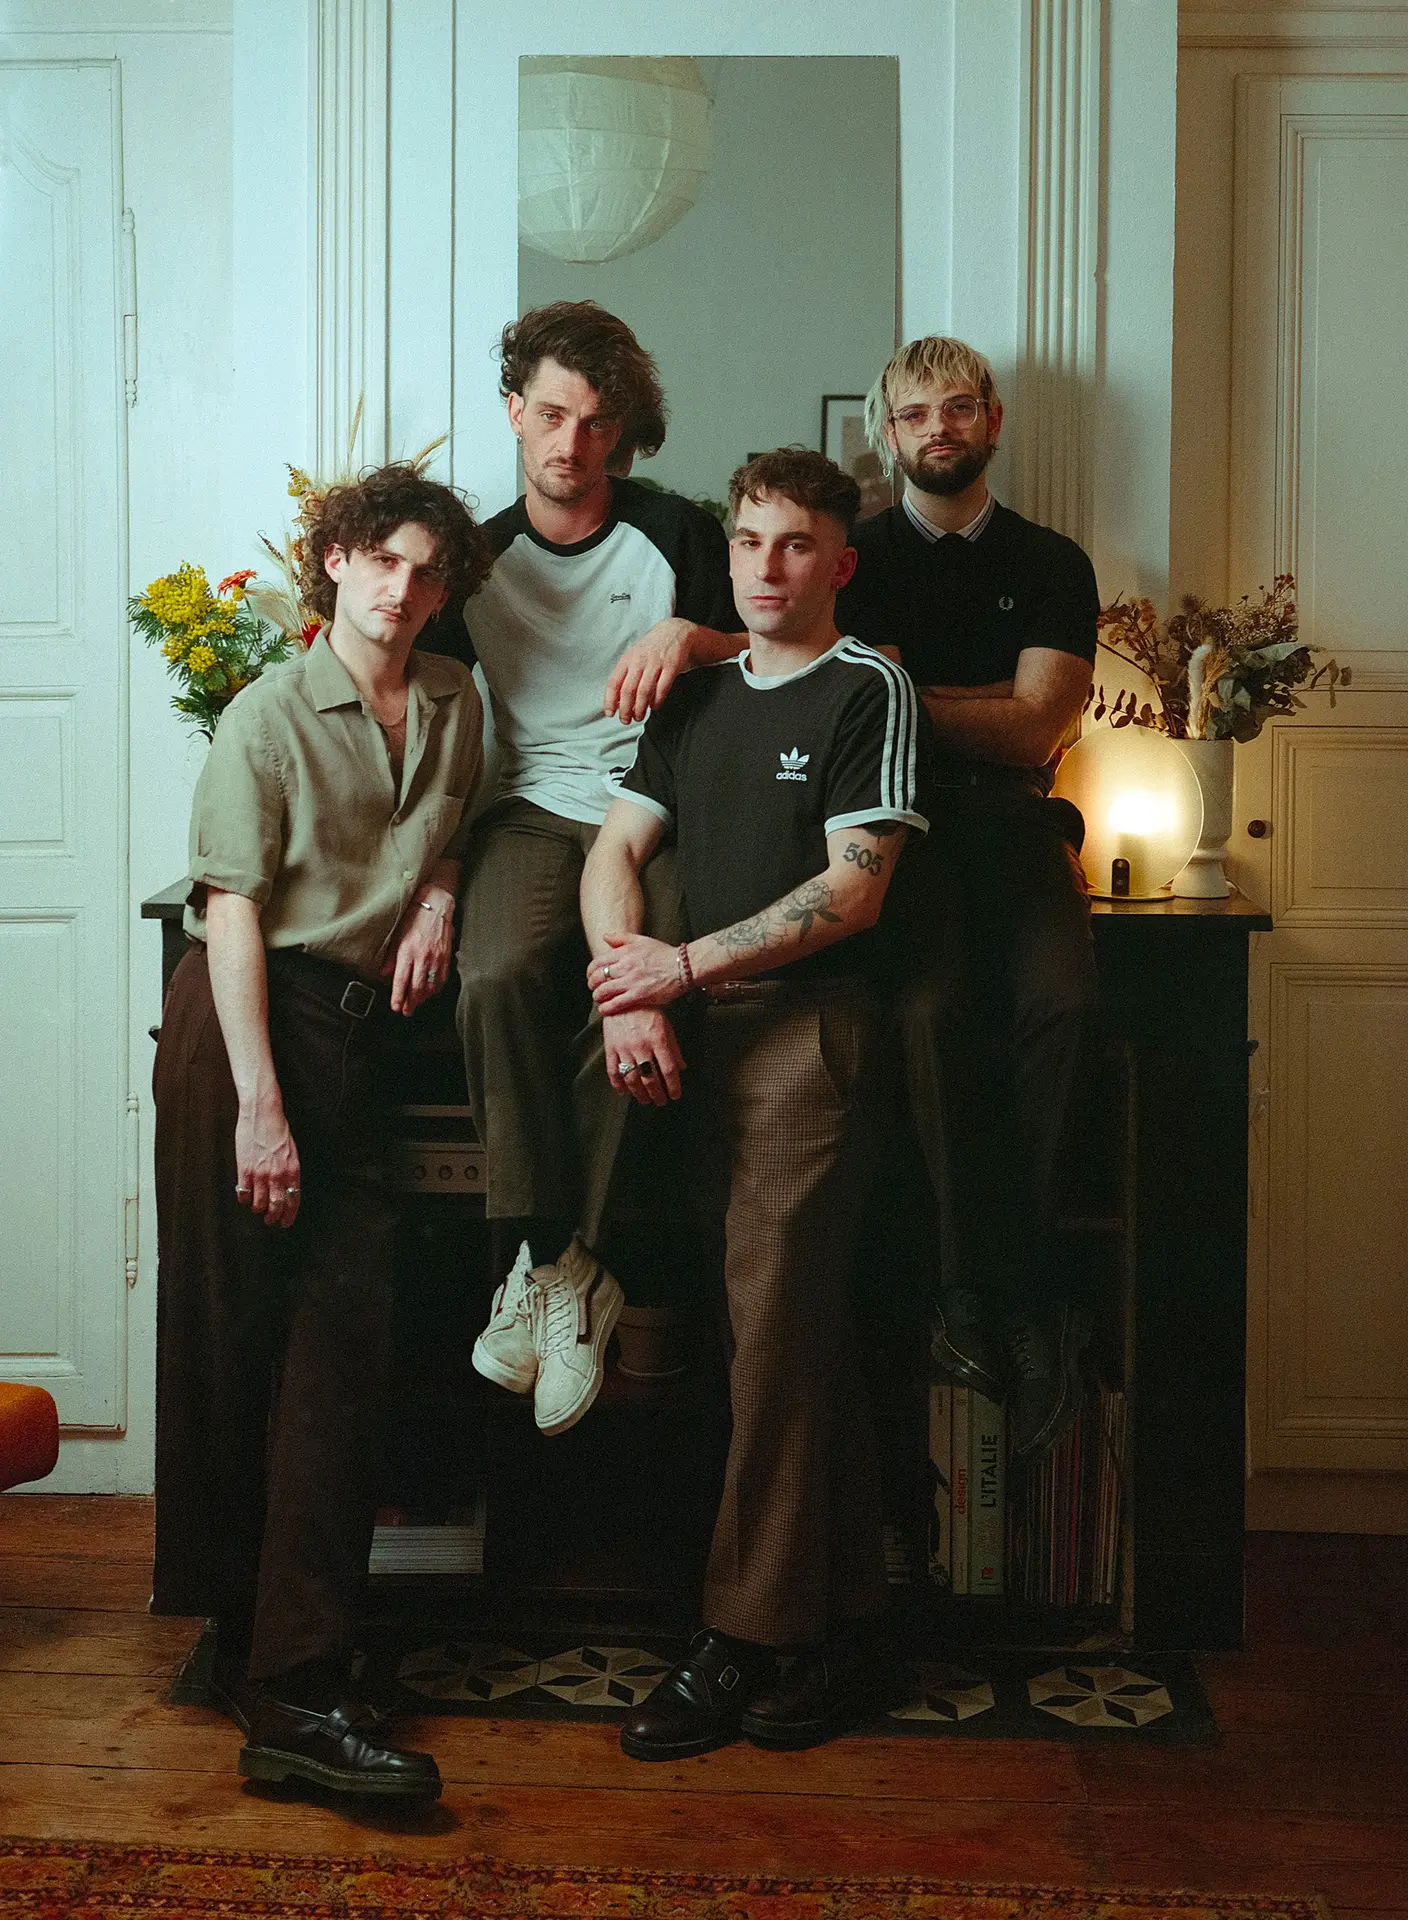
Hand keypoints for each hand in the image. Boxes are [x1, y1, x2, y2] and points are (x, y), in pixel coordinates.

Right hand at [234, 1103, 300, 1227]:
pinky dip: (244, 1199)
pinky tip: (244, 1196)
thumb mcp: (292, 1152)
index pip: (293, 1200)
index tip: (285, 1222)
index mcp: (293, 1170)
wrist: (263, 1115)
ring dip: (257, 1208)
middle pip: (276, 1206)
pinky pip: (243, 1194)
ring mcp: (261, 1174)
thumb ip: (290, 1171)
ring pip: (259, 1204)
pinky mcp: (245, 1171)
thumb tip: (287, 1188)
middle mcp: (278, 1175)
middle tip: (270, 1220)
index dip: (289, 1215)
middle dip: (273, 1217)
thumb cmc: (278, 1131)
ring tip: (256, 1207)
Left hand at [382, 888, 454, 1015]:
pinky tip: (431, 992)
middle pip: (417, 987)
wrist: (436, 905)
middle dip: (411, 1002)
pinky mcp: (446, 956)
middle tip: (407, 1011)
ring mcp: (436, 958)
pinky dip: (436, 988)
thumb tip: (385, 973)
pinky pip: (442, 978)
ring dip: (424, 998)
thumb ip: (390, 956)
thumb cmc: (414, 917)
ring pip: (431, 985)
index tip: (396, 1007)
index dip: (398, 996)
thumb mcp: (397, 935)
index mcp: (407, 951)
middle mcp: (422, 957)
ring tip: (418, 1003)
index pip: (401, 980)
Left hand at [588, 932, 682, 1013]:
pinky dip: (607, 1007)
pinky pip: (616, 1003)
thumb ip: (622, 937)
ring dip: (597, 996)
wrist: (684, 967)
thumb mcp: (643, 940)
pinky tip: (605, 1009)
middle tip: (594, 989)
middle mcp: (626, 966)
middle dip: (592, 985)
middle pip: (598, 977)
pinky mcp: (639, 995)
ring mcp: (632, 981)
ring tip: (599, 999)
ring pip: (604, 991)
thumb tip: (604, 937)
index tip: (591, 976)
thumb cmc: (664, 954)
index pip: (598, 962)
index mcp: (625, 952)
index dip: (591, 971)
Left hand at [604, 616, 694, 722]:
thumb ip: (626, 676)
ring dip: (640, 708)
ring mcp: (656, 663)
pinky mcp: (671, 666)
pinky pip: (662, 688)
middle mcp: (639, 661)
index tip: (610, 713)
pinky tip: (654, 706)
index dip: (610, 700)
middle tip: (626, 720)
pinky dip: (657, 700)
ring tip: (639, 716)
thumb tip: (616, 700)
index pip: (614, 682)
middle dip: (625, 709)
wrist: (677, 632)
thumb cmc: (653, 649)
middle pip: (628, 689)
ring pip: (644, 691)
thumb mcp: (635, 657)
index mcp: (627, 659)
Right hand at [604, 1009, 685, 1104]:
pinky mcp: (610, 1048)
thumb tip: (682, 1068)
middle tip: (660, 1101)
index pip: (668, 1069)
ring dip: (639, 1094)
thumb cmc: (648, 1011)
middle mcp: (641, 1046)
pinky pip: (613, 1071)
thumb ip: (673, 1049)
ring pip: (632, 1078)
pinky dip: (618, 1084)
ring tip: (645, 1100)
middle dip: (657, 1094)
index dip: (673, 1086)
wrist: (623, 998)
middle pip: (650, 1078)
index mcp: (658, 1040)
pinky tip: (624, 1092)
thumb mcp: (666, 1027)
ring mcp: (624, 1048)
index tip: (675, 1096)